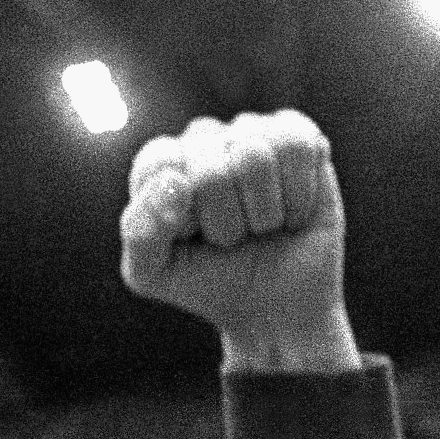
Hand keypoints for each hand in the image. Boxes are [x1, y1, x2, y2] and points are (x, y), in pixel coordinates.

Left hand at [120, 110, 357, 372]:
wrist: (276, 306)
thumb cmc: (210, 281)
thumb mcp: (152, 273)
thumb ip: (140, 232)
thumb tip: (175, 183)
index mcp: (161, 163)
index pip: (162, 167)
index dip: (183, 216)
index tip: (192, 238)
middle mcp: (204, 138)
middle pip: (211, 172)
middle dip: (226, 224)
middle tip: (233, 239)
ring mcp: (252, 132)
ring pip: (255, 156)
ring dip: (264, 213)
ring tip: (262, 226)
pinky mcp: (299, 135)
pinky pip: (297, 146)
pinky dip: (298, 196)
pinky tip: (292, 210)